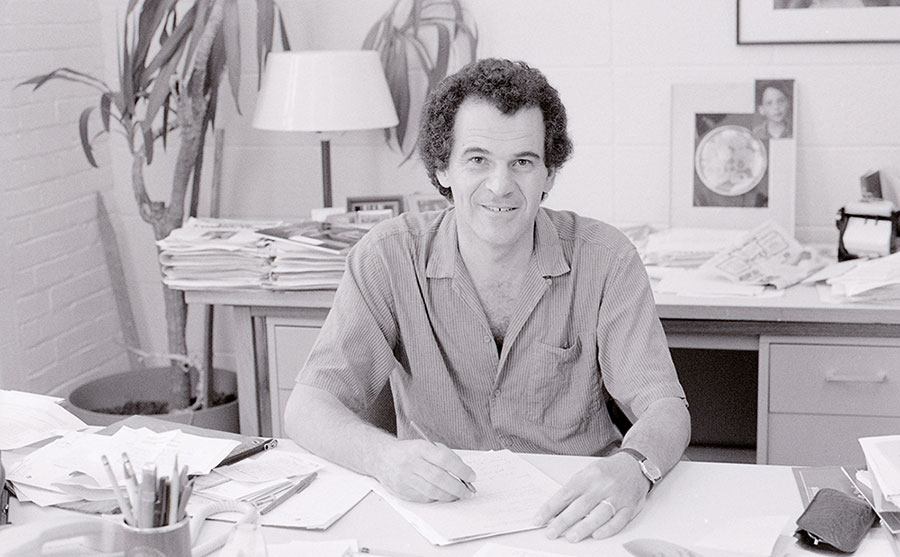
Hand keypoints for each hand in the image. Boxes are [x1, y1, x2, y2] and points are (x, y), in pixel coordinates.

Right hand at [372, 439, 475, 502]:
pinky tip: (443, 495)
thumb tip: (464, 472)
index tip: (471, 475)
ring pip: (432, 491)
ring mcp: (406, 478)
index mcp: (420, 448)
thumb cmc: (409, 452)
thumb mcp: (426, 445)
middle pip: (439, 478)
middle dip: (458, 487)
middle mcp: (411, 463)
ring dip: (449, 495)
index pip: (444, 459)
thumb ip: (444, 456)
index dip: (460, 469)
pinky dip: (437, 498)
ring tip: (458, 495)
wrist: (382, 457)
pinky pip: (424, 498)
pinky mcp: (403, 491)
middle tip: (468, 491)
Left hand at [534, 452, 649, 541]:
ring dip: (584, 527)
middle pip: (580, 506)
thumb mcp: (588, 473)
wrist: (635, 465)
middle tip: (551, 533)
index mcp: (588, 476)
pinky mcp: (630, 507)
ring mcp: (617, 497)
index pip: (565, 494)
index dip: (550, 508)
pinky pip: (619, 520)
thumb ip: (574, 490)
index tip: (538, 519)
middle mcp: (602, 486)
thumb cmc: (608, 471)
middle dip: (563, 521)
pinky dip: (607, 529)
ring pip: (599, 514)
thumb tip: (555, 510)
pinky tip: (596, 535)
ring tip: (571, 537)